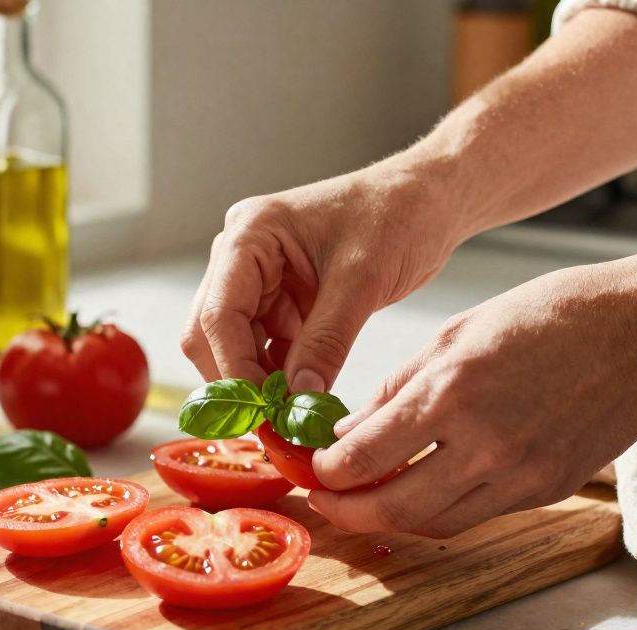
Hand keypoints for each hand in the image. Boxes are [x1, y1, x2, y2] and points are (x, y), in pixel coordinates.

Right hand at [181, 164, 462, 391]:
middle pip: (210, 332)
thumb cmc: (397, 213)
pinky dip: (278, 375)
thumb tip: (297, 400)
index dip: (234, 369)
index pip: (219, 313)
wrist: (427, 199)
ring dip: (257, 381)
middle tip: (271, 422)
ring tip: (291, 416)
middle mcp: (241, 254)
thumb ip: (326, 341)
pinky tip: (301, 398)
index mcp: (250, 233)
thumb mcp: (362, 280)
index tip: (262, 412)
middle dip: (237, 379)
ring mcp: (258, 277)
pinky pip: (264, 346)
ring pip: (234, 344)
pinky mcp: (280, 298)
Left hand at [307, 262, 636, 536]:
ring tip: (366, 501)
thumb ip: (397, 388)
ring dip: (392, 517)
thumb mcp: (456, 333)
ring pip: (434, 523)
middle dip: (346, 510)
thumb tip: (349, 430)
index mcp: (451, 392)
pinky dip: (440, 510)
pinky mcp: (547, 489)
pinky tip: (421, 491)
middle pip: (391, 506)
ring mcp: (519, 474)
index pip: (363, 457)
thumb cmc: (551, 316)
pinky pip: (477, 515)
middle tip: (324, 501)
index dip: (326, 472)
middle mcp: (483, 443)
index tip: (312, 468)